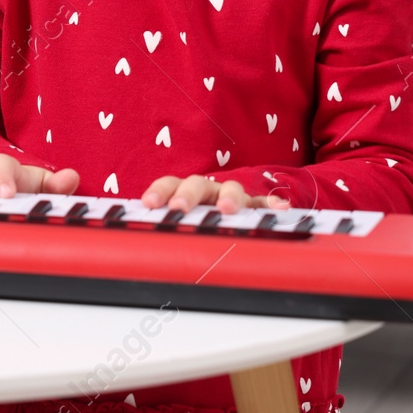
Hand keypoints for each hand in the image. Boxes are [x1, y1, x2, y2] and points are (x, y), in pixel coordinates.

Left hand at [141, 174, 291, 215]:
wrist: (222, 207)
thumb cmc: (195, 215)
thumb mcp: (175, 217)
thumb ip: (159, 222)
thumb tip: (133, 230)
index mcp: (184, 190)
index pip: (169, 183)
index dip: (159, 191)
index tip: (150, 204)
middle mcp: (207, 189)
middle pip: (197, 183)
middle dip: (188, 194)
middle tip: (179, 207)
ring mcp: (230, 196)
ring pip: (230, 189)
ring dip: (228, 197)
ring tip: (228, 208)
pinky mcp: (252, 206)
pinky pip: (262, 204)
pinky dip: (270, 205)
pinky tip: (279, 208)